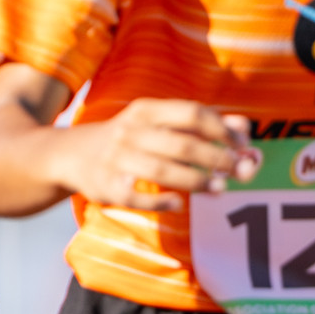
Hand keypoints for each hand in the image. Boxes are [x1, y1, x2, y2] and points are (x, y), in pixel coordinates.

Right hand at [62, 100, 251, 210]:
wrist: (70, 154)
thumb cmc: (129, 138)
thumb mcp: (157, 122)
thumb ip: (200, 123)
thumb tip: (244, 128)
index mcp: (144, 111)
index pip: (191, 113)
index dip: (222, 130)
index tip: (243, 145)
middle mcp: (129, 132)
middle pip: (182, 145)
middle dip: (217, 159)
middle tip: (240, 171)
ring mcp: (116, 160)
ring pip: (163, 172)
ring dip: (197, 182)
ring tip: (220, 188)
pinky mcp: (107, 186)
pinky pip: (139, 198)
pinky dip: (162, 201)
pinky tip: (179, 202)